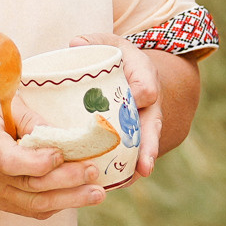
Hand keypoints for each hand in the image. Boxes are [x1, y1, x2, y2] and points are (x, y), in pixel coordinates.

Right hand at [0, 89, 106, 218]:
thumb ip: (29, 117)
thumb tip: (62, 135)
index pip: (9, 160)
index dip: (37, 162)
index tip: (61, 154)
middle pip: (29, 186)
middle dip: (66, 181)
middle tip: (93, 172)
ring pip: (35, 204)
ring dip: (69, 200)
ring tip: (97, 193)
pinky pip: (32, 209)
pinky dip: (58, 204)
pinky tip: (79, 196)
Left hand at [71, 32, 164, 173]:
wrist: (136, 75)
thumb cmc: (118, 60)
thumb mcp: (110, 44)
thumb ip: (94, 41)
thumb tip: (74, 43)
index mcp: (144, 77)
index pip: (147, 86)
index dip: (143, 92)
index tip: (140, 97)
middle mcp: (148, 105)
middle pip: (151, 127)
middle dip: (148, 146)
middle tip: (145, 165)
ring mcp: (143, 124)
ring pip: (144, 147)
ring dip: (138, 164)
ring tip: (132, 181)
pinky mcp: (135, 138)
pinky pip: (132, 156)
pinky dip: (124, 171)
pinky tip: (113, 184)